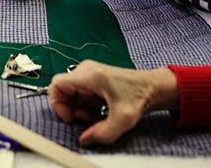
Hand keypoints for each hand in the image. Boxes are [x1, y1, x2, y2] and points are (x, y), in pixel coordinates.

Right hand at [49, 60, 178, 144]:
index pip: (57, 84)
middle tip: (86, 119)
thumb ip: (102, 133)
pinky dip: (85, 104)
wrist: (154, 87)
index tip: (70, 117)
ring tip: (94, 116)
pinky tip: (99, 111)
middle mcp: (87, 70)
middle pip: (63, 89)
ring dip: (79, 107)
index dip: (58, 103)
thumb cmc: (140, 96)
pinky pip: (80, 91)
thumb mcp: (122, 120)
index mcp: (90, 75)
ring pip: (71, 92)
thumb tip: (84, 140)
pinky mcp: (94, 77)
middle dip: (70, 108)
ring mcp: (90, 72)